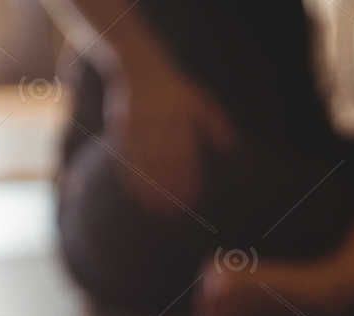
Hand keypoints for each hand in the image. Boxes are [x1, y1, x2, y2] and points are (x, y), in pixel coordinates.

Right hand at [103, 53, 234, 213]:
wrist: (138, 64)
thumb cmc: (174, 86)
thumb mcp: (199, 101)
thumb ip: (216, 124)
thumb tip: (232, 146)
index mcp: (180, 120)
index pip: (186, 156)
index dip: (188, 179)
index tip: (191, 199)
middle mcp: (160, 125)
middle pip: (165, 163)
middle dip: (169, 189)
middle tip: (174, 212)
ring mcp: (139, 126)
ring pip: (145, 163)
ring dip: (150, 189)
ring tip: (155, 209)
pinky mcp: (121, 126)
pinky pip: (125, 154)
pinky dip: (129, 174)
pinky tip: (134, 191)